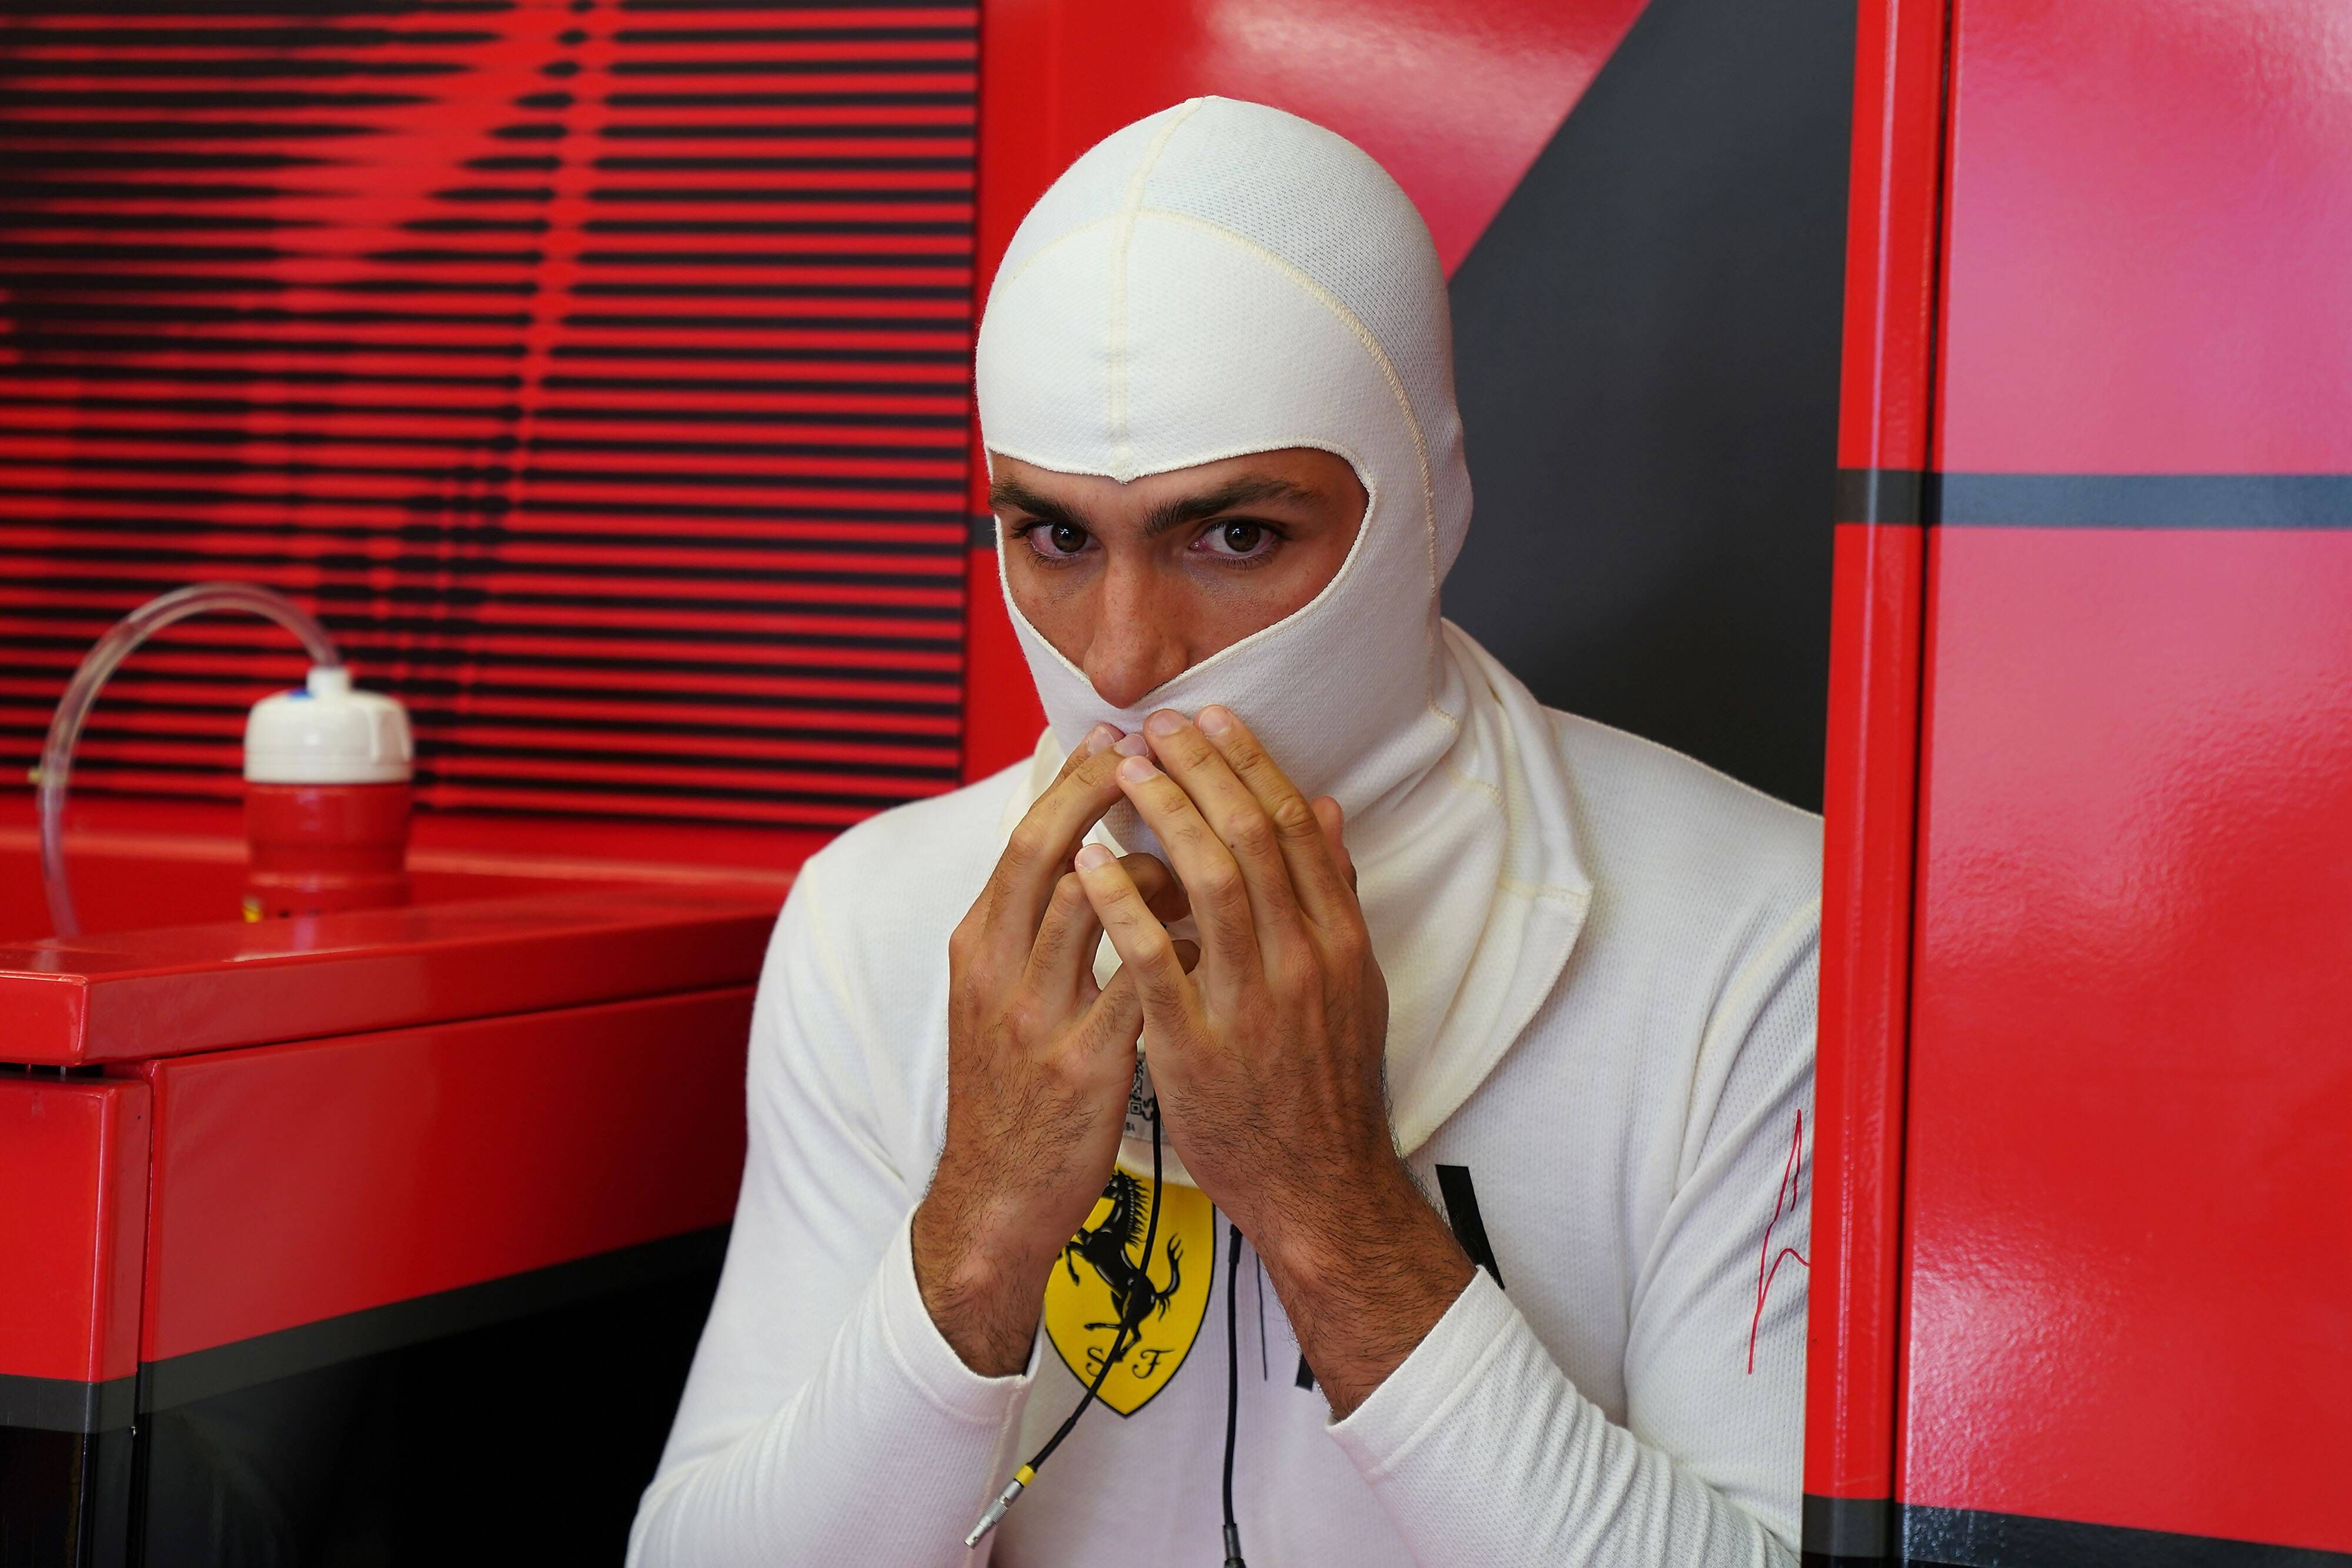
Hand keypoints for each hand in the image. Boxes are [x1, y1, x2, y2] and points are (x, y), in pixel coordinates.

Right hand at [911, 725, 1192, 1375]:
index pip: (1025, 835)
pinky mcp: (1081, 1064)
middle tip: (1164, 749)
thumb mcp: (1000, 996)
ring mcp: (1037, 1016)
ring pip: (1096, 903)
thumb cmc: (1014, 1088)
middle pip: (1050, 848)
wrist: (994, 1200)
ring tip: (1203, 849)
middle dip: (1109, 790)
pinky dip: (1181, 944)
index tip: (1119, 735)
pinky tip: (1215, 933)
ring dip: (1158, 863)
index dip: (1073, 779)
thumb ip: (1031, 923)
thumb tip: (1074, 843)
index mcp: (977, 944)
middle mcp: (996, 969)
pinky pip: (1143, 981)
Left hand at [1073, 706, 1473, 1414]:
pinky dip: (1123, 906)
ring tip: (1123, 771)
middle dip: (1202, 770)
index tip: (1212, 716)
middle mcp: (1303, 962)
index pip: (1294, 827)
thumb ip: (1335, 896)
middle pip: (1252, 838)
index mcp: (1338, 940)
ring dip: (1164, 817)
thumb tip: (1328, 808)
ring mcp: (1252, 1005)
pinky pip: (1154, 962)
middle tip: (1158, 724)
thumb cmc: (1323, 1082)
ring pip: (1212, 883)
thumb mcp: (1352, 984)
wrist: (1318, 1187)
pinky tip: (1091, 865)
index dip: (1250, 763)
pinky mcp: (1198, 1048)